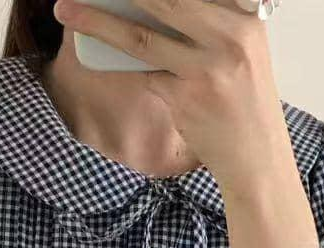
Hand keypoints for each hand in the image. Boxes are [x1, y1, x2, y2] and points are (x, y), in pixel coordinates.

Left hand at [51, 0, 295, 195]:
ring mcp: (207, 70)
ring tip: (67, 9)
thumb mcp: (242, 49)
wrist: (256, 156)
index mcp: (246, 18)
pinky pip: (144, 72)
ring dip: (98, 21)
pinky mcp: (186, 98)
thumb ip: (211, 21)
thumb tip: (148, 7)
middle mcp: (230, 38)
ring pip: (141, 37)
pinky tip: (98, 48)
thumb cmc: (244, 99)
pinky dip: (123, 61)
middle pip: (166, 0)